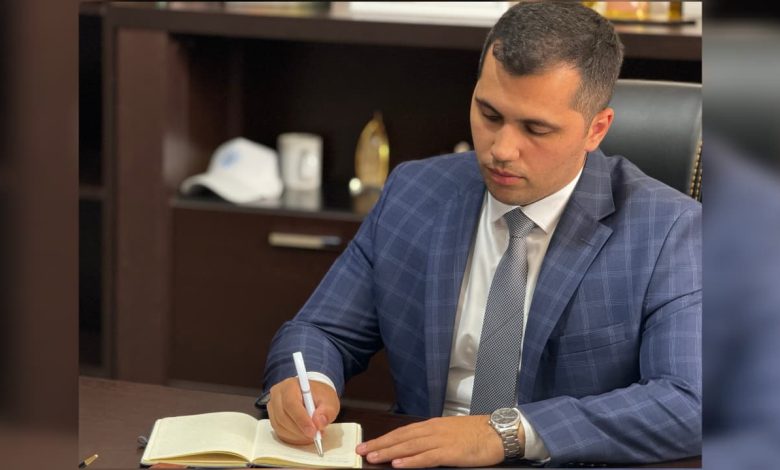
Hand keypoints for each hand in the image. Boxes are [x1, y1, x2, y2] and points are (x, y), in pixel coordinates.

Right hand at [267, 376, 339, 444]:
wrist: (312, 396)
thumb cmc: (319, 396)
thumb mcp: (330, 401)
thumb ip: (327, 411)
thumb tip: (319, 422)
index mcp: (290, 385)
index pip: (291, 403)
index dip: (301, 419)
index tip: (313, 431)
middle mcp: (277, 395)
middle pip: (283, 416)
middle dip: (300, 429)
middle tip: (315, 435)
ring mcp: (273, 407)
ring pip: (280, 426)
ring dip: (297, 434)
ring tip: (312, 434)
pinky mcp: (273, 418)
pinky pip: (279, 432)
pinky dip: (293, 437)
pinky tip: (304, 435)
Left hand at [356, 415, 510, 467]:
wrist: (498, 432)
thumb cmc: (477, 434)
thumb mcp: (451, 432)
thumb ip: (433, 439)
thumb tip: (415, 447)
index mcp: (432, 425)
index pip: (402, 432)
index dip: (384, 438)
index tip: (369, 444)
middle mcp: (433, 430)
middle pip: (401, 438)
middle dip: (380, 444)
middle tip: (362, 451)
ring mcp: (441, 440)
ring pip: (409, 446)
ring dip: (389, 452)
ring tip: (373, 457)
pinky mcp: (450, 452)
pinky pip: (426, 457)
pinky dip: (411, 460)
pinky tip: (398, 463)